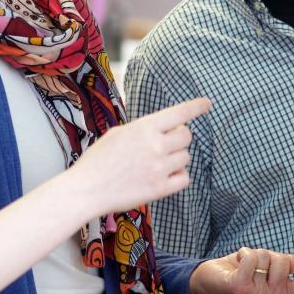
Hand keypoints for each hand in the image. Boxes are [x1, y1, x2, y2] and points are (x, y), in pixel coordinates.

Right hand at [72, 98, 210, 217]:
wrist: (87, 189)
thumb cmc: (98, 160)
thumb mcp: (118, 133)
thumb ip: (143, 129)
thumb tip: (163, 128)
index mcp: (144, 127)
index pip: (179, 113)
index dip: (196, 107)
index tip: (207, 104)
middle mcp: (155, 145)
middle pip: (186, 136)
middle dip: (179, 138)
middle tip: (165, 144)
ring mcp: (159, 168)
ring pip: (185, 157)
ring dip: (176, 158)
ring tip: (157, 163)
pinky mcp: (160, 189)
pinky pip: (185, 178)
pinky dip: (178, 177)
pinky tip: (165, 176)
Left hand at [189, 247, 293, 293]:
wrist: (209, 279)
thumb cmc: (240, 270)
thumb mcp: (265, 264)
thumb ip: (281, 263)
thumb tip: (293, 266)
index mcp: (279, 292)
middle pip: (284, 259)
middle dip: (270, 254)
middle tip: (254, 264)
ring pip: (265, 256)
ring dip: (252, 254)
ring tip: (242, 266)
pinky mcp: (241, 289)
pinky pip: (252, 259)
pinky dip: (244, 254)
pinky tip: (235, 266)